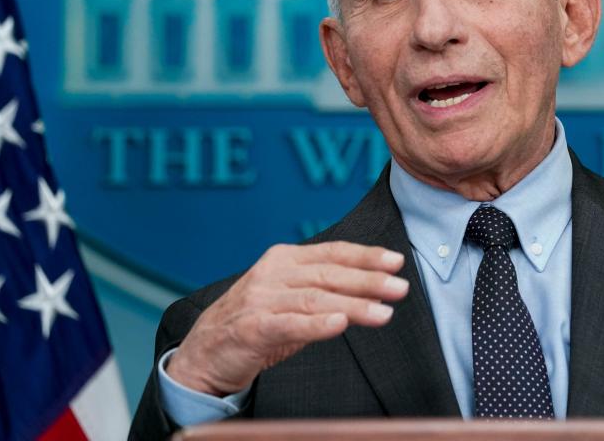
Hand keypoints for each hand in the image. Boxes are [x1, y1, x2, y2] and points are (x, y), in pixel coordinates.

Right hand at [166, 241, 408, 395]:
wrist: (204, 351)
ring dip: (353, 306)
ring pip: (315, 299)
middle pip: (328, 274)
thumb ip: (327, 292)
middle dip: (368, 280)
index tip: (396, 261)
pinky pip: (290, 324)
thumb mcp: (292, 299)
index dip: (366, 256)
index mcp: (284, 259)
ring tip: (383, 313)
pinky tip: (341, 325)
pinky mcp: (251, 328)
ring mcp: (261, 299)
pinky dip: (317, 324)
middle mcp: (273, 273)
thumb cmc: (257, 322)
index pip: (332, 252)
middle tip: (399, 287)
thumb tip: (375, 290)